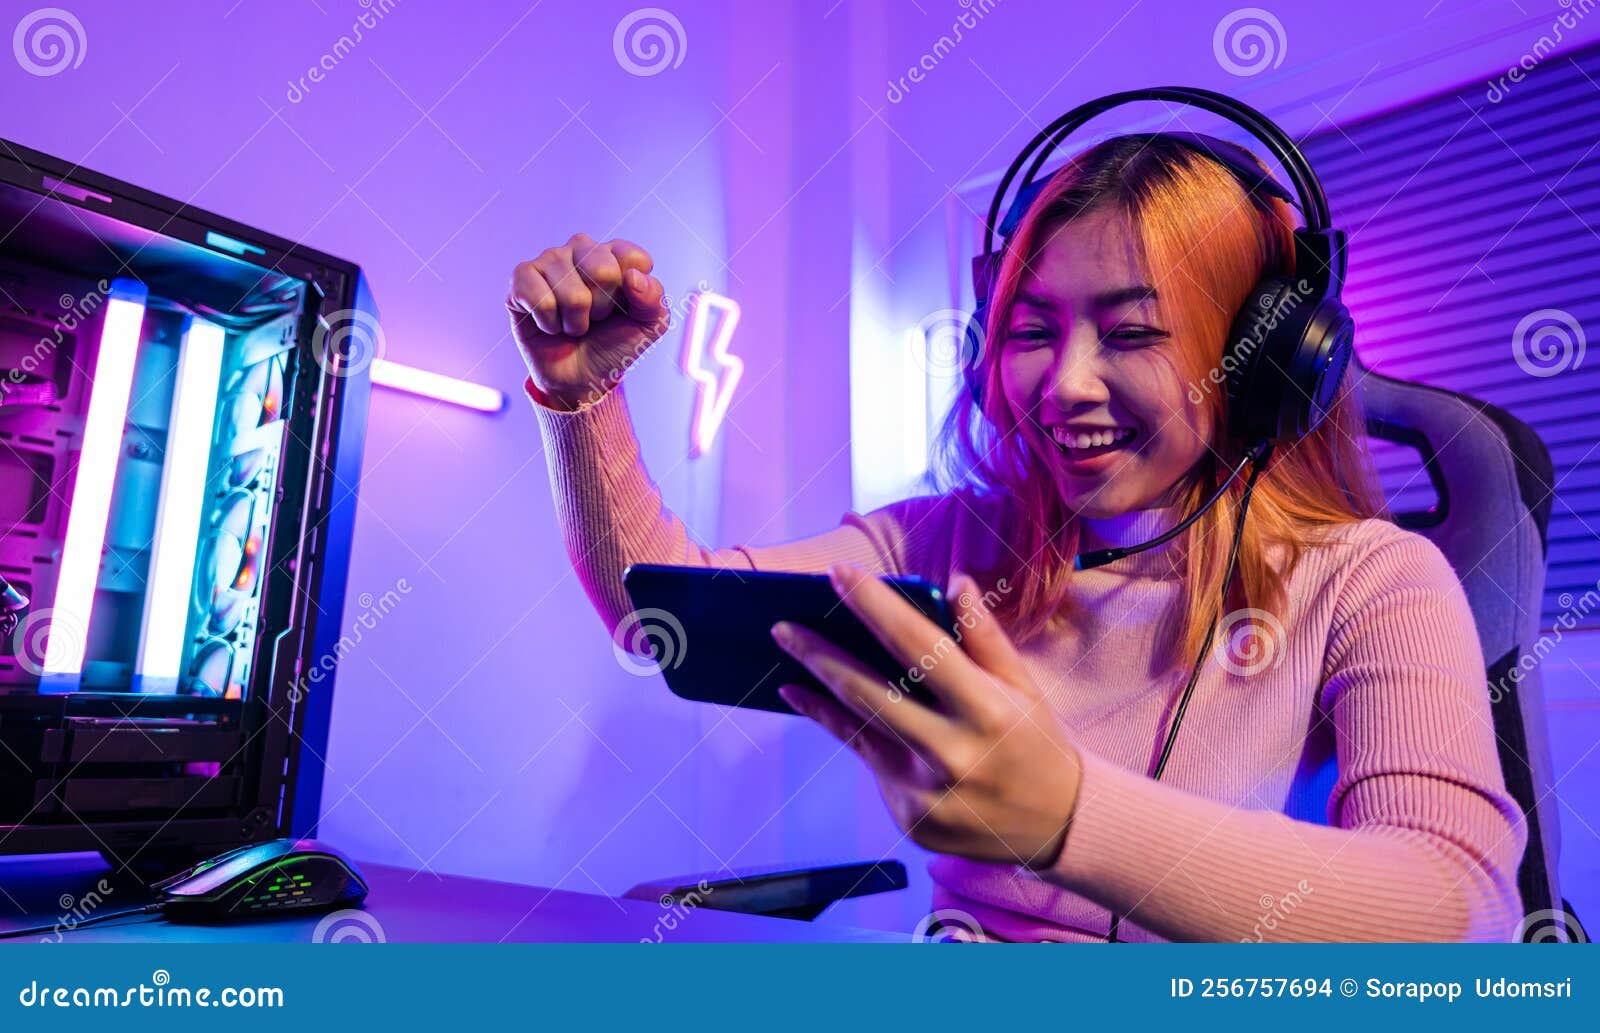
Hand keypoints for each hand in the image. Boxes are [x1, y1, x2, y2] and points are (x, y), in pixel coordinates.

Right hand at [506, 233, 670, 408]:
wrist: (581, 377)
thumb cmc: (614, 344)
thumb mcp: (648, 326)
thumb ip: (654, 299)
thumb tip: (633, 277)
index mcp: (614, 253)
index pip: (633, 258)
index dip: (632, 294)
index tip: (623, 309)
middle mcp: (581, 248)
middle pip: (603, 271)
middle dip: (603, 308)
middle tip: (596, 318)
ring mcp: (549, 260)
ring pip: (572, 293)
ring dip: (575, 321)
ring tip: (572, 323)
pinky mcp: (522, 278)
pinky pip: (540, 299)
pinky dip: (549, 323)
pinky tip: (550, 323)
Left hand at [771, 564, 1082, 868]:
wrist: (1057, 826)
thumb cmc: (1036, 742)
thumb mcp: (1023, 685)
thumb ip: (984, 636)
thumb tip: (954, 582)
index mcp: (986, 709)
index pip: (918, 645)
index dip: (874, 605)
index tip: (838, 573)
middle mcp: (952, 752)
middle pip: (868, 694)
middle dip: (819, 656)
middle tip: (782, 628)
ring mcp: (926, 793)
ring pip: (858, 733)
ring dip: (819, 698)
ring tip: (790, 672)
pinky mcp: (910, 819)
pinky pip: (874, 765)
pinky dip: (856, 736)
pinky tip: (829, 712)